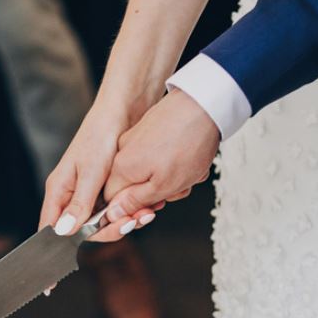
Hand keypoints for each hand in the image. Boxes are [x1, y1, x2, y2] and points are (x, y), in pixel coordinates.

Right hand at [40, 104, 159, 239]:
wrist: (123, 111)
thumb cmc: (100, 135)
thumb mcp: (91, 171)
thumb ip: (78, 203)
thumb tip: (62, 231)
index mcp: (59, 190)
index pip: (50, 228)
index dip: (60, 245)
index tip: (76, 254)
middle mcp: (71, 195)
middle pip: (81, 230)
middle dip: (108, 230)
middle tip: (131, 223)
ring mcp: (89, 194)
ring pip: (102, 223)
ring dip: (124, 222)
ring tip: (145, 213)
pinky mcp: (107, 191)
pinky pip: (115, 212)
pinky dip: (130, 212)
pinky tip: (147, 207)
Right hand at [100, 89, 219, 229]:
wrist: (205, 104)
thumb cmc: (187, 144)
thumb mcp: (163, 185)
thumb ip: (135, 202)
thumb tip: (114, 213)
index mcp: (121, 169)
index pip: (112, 201)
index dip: (132, 211)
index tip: (151, 212)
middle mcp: (123, 154)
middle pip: (132, 189)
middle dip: (156, 195)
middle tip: (176, 190)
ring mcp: (136, 140)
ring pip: (149, 174)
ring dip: (171, 180)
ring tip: (190, 174)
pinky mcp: (150, 131)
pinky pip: (157, 159)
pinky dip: (174, 164)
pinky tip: (190, 160)